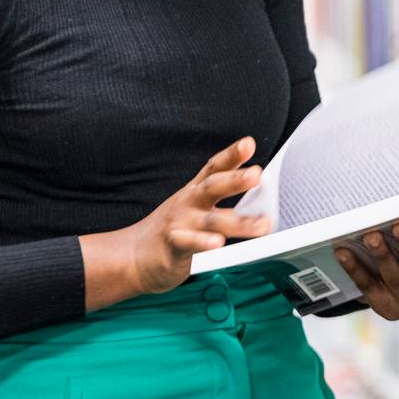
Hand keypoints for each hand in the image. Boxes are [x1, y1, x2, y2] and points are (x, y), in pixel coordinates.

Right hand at [81, 137, 270, 308]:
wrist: (135, 255)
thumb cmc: (174, 228)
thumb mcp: (196, 206)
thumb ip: (225, 198)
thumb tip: (262, 193)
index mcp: (196, 190)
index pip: (214, 167)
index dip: (231, 154)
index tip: (248, 143)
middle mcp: (189, 202)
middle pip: (212, 186)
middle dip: (235, 179)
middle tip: (257, 174)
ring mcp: (180, 222)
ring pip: (211, 220)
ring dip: (238, 222)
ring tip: (261, 224)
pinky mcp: (173, 245)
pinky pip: (189, 243)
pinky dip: (203, 242)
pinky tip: (217, 243)